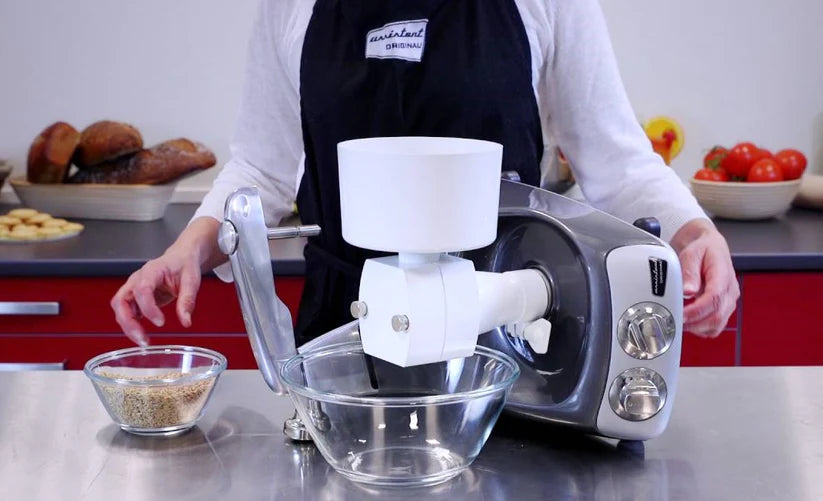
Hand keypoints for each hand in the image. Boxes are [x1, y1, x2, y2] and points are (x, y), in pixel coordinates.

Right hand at [111, 250, 201, 345]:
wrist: (181, 258)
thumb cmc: (184, 265)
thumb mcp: (191, 280)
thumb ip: (188, 300)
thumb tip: (186, 321)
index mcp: (152, 270)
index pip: (142, 289)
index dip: (148, 307)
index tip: (161, 322)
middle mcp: (137, 279)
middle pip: (121, 301)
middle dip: (129, 323)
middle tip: (143, 339)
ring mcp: (133, 288)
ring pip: (120, 309)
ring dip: (128, 327)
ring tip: (144, 341)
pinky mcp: (135, 298)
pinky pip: (126, 312)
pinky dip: (131, 325)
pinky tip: (142, 335)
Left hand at [671, 218, 739, 337]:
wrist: (709, 248)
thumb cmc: (702, 250)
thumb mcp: (692, 254)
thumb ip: (690, 272)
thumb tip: (687, 291)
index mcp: (723, 275)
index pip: (714, 298)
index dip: (696, 311)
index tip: (680, 316)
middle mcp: (730, 291)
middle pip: (717, 316)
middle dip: (694, 323)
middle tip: (674, 321)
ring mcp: (728, 301)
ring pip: (717, 325)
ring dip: (697, 328)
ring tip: (678, 322)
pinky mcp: (723, 309)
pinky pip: (714, 326)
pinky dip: (700, 329)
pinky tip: (687, 322)